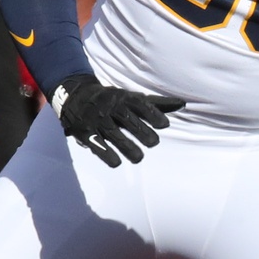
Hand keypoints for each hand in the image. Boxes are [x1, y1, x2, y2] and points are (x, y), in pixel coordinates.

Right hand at [52, 74, 182, 166]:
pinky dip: (106, 153)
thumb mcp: (132, 98)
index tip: (164, 124)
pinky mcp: (85, 131)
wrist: (76, 96)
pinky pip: (96, 143)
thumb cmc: (113, 100)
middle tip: (153, 142)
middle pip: (128, 119)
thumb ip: (156, 104)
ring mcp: (97, 119)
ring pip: (113, 133)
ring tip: (138, 158)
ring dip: (127, 146)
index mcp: (124, 97)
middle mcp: (111, 107)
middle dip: (142, 131)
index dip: (152, 113)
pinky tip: (116, 162)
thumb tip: (182, 104)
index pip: (140, 103)